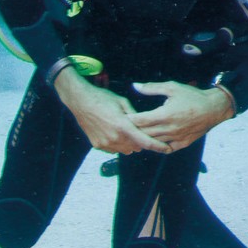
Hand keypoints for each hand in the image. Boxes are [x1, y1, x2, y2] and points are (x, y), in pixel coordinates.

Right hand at [53, 68, 168, 154]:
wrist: (80, 101)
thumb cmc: (103, 98)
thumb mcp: (123, 102)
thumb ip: (136, 116)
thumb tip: (145, 124)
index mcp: (123, 126)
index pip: (145, 141)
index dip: (158, 146)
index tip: (167, 149)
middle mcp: (114, 137)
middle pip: (136, 147)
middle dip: (143, 142)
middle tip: (146, 134)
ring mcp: (104, 143)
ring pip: (125, 150)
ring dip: (131, 144)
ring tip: (131, 133)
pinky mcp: (97, 145)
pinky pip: (113, 149)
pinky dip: (119, 145)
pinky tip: (118, 135)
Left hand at [129, 80, 235, 150]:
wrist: (214, 108)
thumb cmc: (193, 96)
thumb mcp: (172, 87)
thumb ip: (152, 88)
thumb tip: (135, 86)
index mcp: (165, 114)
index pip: (140, 120)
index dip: (129, 119)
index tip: (122, 116)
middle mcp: (169, 128)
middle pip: (143, 133)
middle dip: (133, 130)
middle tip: (125, 127)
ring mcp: (176, 138)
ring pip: (153, 142)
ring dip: (143, 139)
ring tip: (135, 134)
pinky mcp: (182, 143)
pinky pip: (165, 148)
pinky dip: (157, 146)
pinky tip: (154, 140)